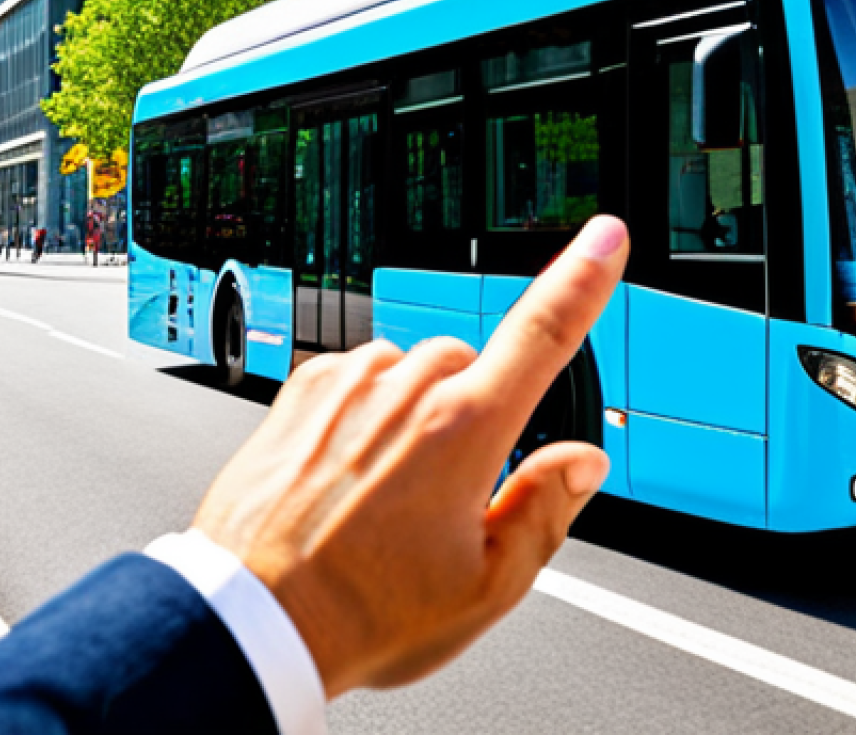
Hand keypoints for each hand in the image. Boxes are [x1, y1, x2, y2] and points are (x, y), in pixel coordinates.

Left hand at [194, 215, 628, 697]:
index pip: (543, 335)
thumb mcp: (484, 587)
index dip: (583, 281)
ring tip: (387, 489)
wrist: (251, 618)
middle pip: (472, 365)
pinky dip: (372, 405)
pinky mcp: (308, 386)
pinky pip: (364, 372)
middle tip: (446, 491)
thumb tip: (583, 461)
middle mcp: (407, 389)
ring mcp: (352, 382)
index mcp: (465, 429)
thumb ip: (547, 510)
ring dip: (420, 408)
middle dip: (476, 410)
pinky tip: (351, 466)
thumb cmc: (364, 610)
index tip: (605, 237)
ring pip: (416, 368)